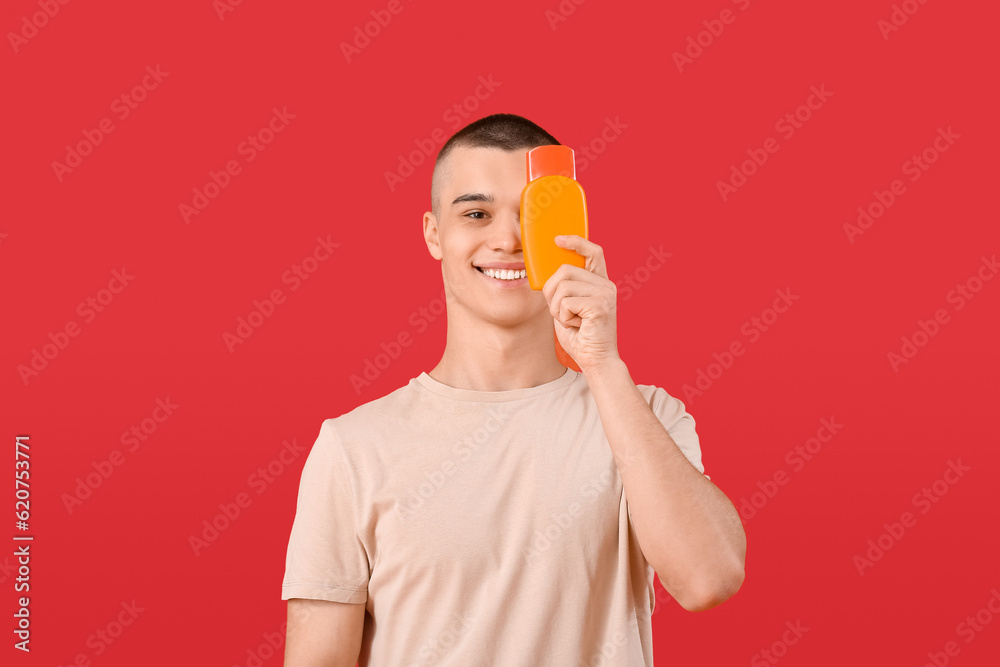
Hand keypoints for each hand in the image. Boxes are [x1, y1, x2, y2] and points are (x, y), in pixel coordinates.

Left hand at [541, 234, 620, 373]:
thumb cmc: (580, 336)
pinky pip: (565, 302)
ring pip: (562, 286)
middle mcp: (606, 285)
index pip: (593, 251)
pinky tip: (576, 326)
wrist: (597, 361)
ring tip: (570, 320)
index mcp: (600, 282)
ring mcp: (605, 294)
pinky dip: (563, 317)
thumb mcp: (568, 306)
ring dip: (557, 307)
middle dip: (551, 291)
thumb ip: (563, 288)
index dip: (576, 241)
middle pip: (565, 270)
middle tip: (559, 311)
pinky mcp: (600, 305)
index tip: (558, 240)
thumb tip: (547, 274)